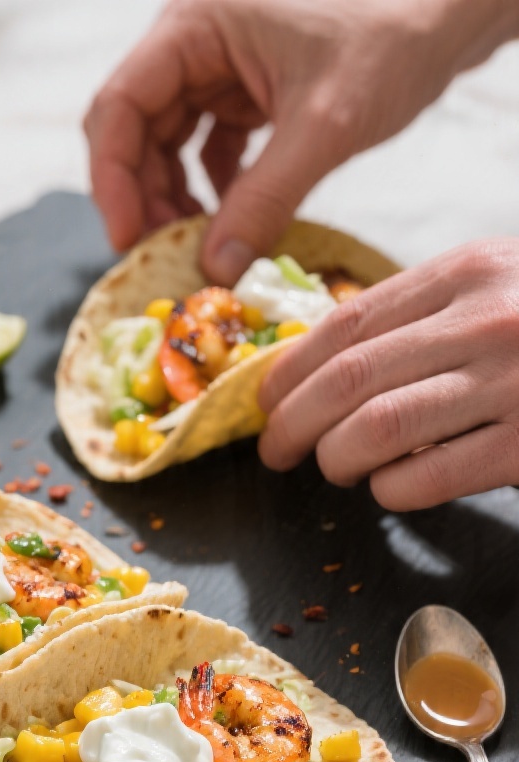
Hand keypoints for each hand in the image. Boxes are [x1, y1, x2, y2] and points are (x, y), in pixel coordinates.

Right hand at [84, 0, 516, 283]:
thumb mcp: (324, 127)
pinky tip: (229, 225)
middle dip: (145, 197)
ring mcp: (218, 65)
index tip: (129, 241)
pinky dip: (211, 189)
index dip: (113, 179)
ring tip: (197, 249)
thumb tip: (216, 270)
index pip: (121, 104)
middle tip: (163, 258)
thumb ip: (265, 199)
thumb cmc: (390, 44)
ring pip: (167, 142)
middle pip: (136, 128)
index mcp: (196, 24)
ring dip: (175, 199)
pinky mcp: (245, 89)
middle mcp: (195, 39)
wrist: (444, 19)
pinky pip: (206, 146)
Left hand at [257, 238, 518, 509]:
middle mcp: (486, 322)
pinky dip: (390, 489)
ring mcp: (511, 385)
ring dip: (336, 458)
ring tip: (336, 468)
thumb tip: (328, 365)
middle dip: (293, 422)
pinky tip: (391, 485)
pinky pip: (425, 477)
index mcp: (468, 273)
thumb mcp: (499, 290)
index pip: (349, 323)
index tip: (266, 400)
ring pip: (377, 427)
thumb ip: (427, 313)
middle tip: (276, 450)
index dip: (290, 368)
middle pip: (349, 377)